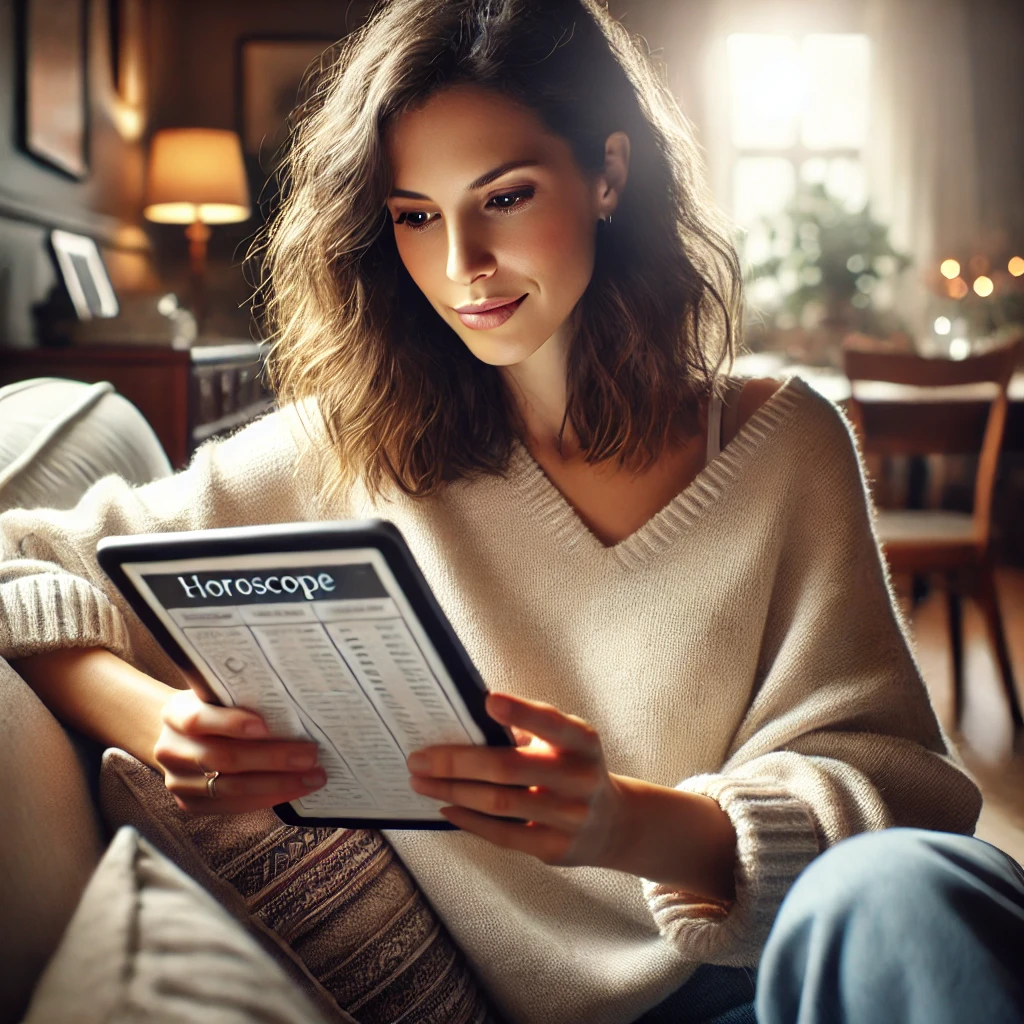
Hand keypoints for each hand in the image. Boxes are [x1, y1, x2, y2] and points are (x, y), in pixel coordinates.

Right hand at [154, 689, 325, 814]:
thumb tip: (296, 706)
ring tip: (312, 777)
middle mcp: (171, 749)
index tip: (265, 726)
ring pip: (230, 787)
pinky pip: (230, 806)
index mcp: (176, 714)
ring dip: (277, 784)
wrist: (178, 736)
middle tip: (310, 756)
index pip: (199, 720)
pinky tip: (292, 791)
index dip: (231, 724)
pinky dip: (265, 798)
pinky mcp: (189, 803)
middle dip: (271, 758)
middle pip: (222, 758)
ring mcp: (177, 781)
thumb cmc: (212, 710)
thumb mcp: (217, 696)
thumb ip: (242, 698)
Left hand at [406, 692, 629, 869]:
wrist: (613, 822)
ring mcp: (570, 816)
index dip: (521, 712)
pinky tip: (446, 807)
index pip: (551, 723)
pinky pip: (503, 834)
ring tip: (421, 783)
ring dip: (452, 791)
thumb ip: (527, 730)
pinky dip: (469, 820)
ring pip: (499, 803)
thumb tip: (464, 720)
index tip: (488, 701)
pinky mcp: (556, 848)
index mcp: (582, 742)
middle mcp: (580, 778)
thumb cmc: (571, 768)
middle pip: (509, 768)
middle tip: (418, 758)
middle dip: (457, 762)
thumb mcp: (564, 743)